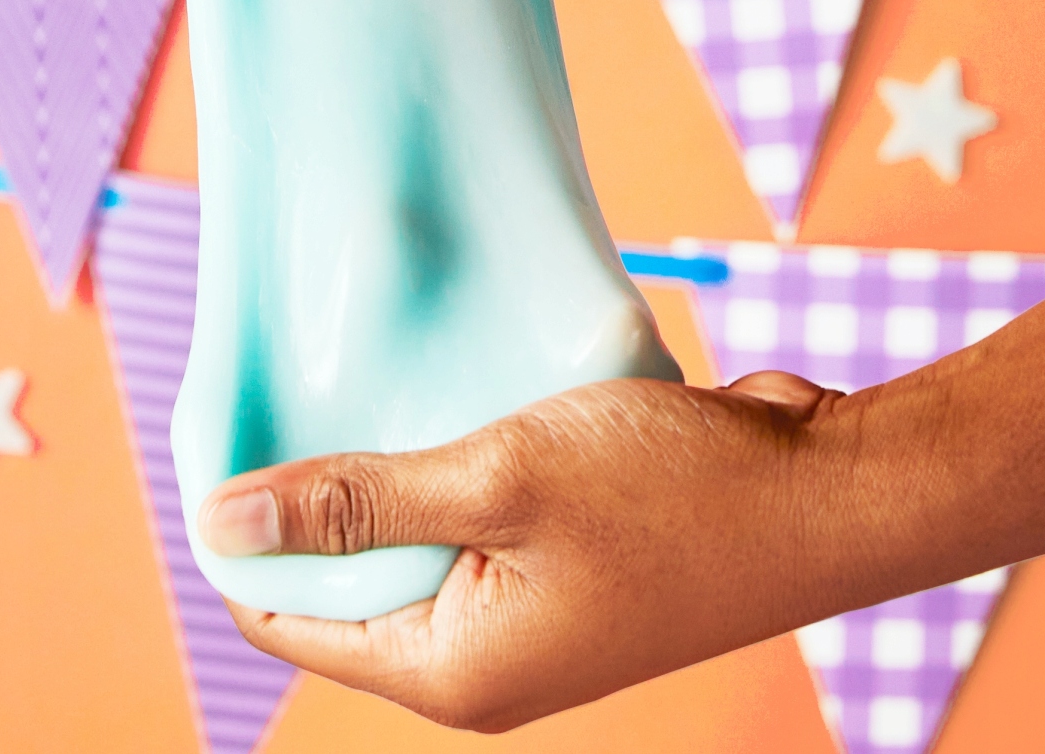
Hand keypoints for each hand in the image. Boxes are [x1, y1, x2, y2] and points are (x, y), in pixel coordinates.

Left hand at [193, 370, 862, 732]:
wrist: (830, 491)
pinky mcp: (565, 566)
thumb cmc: (677, 495)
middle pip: (340, 585)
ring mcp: (528, 616)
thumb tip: (221, 526)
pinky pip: (466, 518)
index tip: (215, 442)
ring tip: (343, 373)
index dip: (239, 542)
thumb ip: (356, 502)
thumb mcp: (496, 478)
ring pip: (405, 542)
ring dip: (377, 471)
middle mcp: (483, 660)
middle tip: (275, 387)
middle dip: (303, 499)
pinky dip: (441, 462)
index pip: (288, 623)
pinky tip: (428, 385)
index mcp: (454, 671)